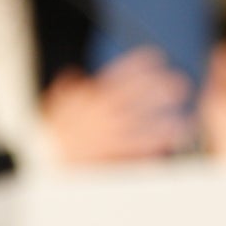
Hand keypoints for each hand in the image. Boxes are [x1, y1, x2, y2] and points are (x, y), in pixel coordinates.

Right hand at [42, 46, 193, 163]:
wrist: (39, 169)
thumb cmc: (48, 140)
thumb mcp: (54, 109)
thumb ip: (67, 90)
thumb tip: (73, 75)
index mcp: (90, 100)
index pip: (117, 76)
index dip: (138, 64)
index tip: (158, 57)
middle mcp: (101, 118)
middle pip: (136, 99)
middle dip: (160, 90)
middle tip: (182, 84)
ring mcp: (106, 140)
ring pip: (141, 130)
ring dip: (164, 126)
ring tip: (186, 122)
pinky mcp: (109, 161)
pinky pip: (134, 157)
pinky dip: (151, 154)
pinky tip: (168, 151)